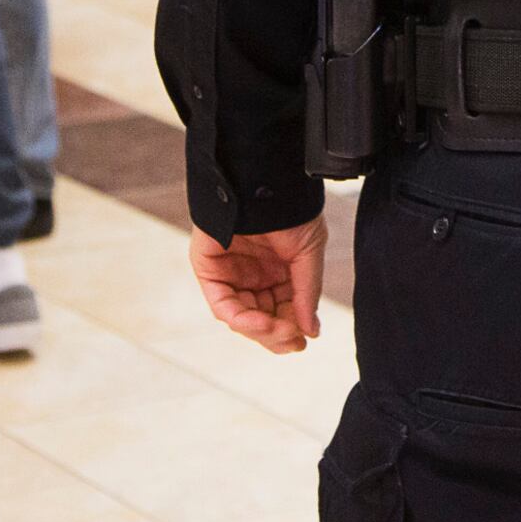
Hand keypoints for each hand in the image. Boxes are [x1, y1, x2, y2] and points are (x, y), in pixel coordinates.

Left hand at [191, 219, 326, 353]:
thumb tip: (311, 332)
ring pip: (242, 317)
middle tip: (293, 341)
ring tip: (279, 330)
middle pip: (262, 319)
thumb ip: (306, 294)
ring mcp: (230, 274)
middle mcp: (253, 276)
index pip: (283, 312)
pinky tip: (259, 321)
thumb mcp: (308, 253)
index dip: (292, 329)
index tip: (304, 340)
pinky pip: (222, 303)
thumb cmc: (289, 210)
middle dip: (277, 335)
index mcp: (278, 272)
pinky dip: (239, 317)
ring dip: (260, 330)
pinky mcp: (209, 270)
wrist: (264, 180)